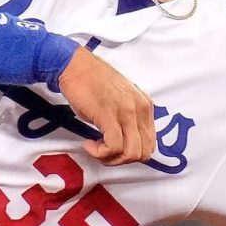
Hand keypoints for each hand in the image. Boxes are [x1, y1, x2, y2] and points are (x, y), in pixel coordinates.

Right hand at [57, 47, 156, 166]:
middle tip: (104, 153)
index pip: (150, 143)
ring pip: (131, 153)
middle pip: (143, 152)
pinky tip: (88, 144)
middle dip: (122, 160)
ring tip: (96, 150)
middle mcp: (140, 109)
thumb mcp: (120, 98)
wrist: (75, 66)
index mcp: (145, 105)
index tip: (114, 149)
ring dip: (111, 159)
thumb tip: (124, 139)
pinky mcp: (109, 116)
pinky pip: (114, 147)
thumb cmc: (92, 81)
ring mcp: (126, 113)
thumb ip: (128, 116)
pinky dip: (100, 153)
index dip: (130, 153)